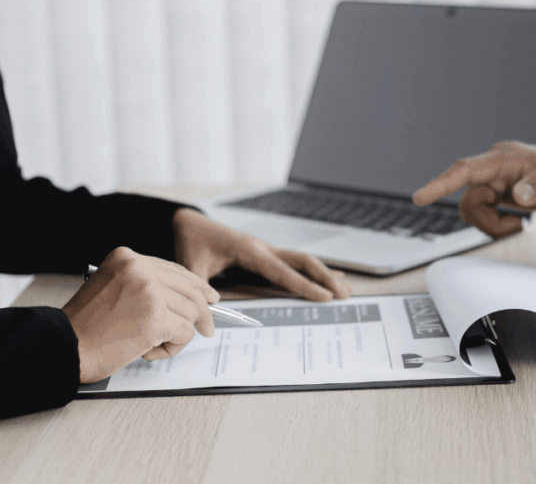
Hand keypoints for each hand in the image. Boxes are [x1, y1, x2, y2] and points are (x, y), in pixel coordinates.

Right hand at [62, 247, 219, 383]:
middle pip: (189, 289)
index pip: (174, 270)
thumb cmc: (86, 326)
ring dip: (176, 334)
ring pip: (190, 313)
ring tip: (150, 344)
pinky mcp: (155, 318)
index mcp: (126, 257)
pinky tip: (149, 350)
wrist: (65, 346)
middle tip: (208, 327)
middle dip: (202, 311)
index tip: (209, 296)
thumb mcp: (111, 287)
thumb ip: (142, 285)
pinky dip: (172, 347)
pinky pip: (184, 333)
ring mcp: (149, 291)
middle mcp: (139, 268)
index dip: (195, 286)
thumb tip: (184, 295)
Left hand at [172, 208, 351, 301]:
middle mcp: (262, 247)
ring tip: (346, 289)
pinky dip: (313, 271)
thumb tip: (211, 311)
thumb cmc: (191, 242)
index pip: (282, 271)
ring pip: (302, 260)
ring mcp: (266, 249)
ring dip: (324, 274)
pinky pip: (294, 262)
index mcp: (249, 250)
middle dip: (325, 277)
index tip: (325, 297)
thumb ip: (200, 288)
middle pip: (303, 261)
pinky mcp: (265, 253)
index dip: (305, 285)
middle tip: (345, 294)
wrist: (189, 223)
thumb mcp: (191, 266)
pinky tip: (329, 277)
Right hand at [412, 141, 535, 237]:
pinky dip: (494, 224)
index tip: (421, 197)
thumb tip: (517, 194)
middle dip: (485, 219)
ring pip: (471, 208)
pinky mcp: (497, 193)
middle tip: (514, 227)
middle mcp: (496, 167)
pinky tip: (515, 222)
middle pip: (468, 197)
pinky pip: (481, 213)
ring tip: (518, 224)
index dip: (441, 183)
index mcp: (507, 157)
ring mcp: (495, 180)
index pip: (466, 169)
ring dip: (489, 224)